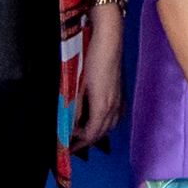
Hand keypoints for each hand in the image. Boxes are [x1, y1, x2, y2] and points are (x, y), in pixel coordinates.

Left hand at [74, 0, 124, 147]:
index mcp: (102, 106)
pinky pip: (115, 116)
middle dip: (87, 141)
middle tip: (72, 145)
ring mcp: (119, 99)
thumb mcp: (78, 85)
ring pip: (109, 125)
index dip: (79, 143)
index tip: (67, 147)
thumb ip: (74, 108)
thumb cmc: (91, 59)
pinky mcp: (120, 92)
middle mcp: (114, 106)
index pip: (91, 134)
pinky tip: (98, 119)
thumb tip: (69, 125)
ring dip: (96, 133)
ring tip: (83, 135)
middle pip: (101, 133)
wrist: (108, 39)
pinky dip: (105, 123)